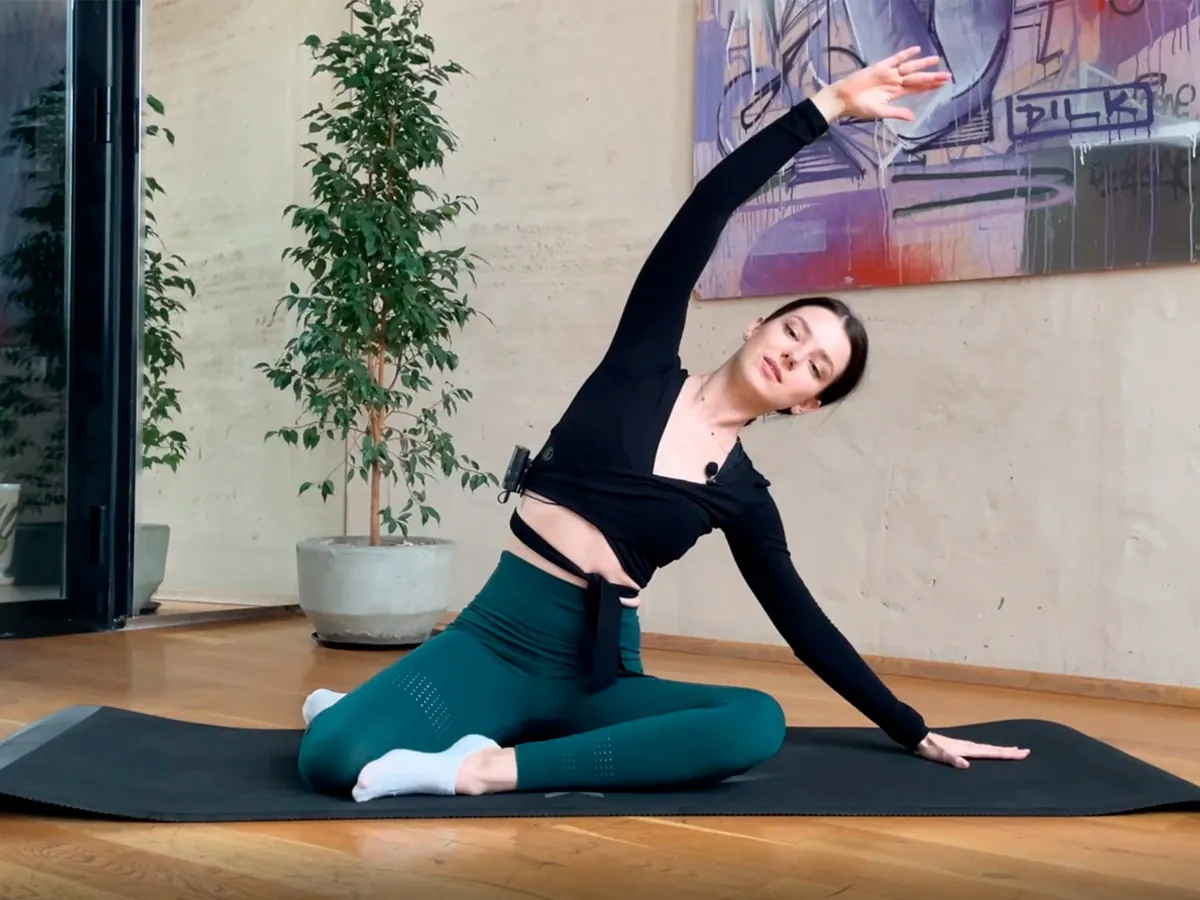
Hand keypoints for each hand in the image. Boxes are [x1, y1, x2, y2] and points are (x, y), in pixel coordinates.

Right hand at [812, 46, 950, 122]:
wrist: (844, 99)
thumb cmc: (859, 108)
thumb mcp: (880, 112)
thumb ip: (897, 113)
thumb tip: (913, 118)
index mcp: (895, 93)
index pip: (917, 88)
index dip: (930, 86)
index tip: (943, 85)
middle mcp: (895, 82)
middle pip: (917, 78)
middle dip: (932, 77)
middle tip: (948, 75)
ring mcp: (888, 74)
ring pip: (909, 68)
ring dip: (923, 64)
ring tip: (936, 60)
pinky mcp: (881, 67)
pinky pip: (895, 59)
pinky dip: (905, 55)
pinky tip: (916, 50)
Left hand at [916, 732, 1030, 768]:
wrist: (920, 737)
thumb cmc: (930, 748)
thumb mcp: (940, 756)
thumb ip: (952, 760)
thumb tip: (966, 765)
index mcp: (968, 749)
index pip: (992, 752)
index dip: (1007, 754)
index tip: (1022, 753)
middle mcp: (970, 746)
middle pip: (994, 749)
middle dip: (1010, 751)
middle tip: (1026, 751)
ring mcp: (966, 745)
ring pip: (989, 748)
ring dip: (1002, 749)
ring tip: (1014, 750)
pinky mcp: (962, 747)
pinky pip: (981, 749)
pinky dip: (991, 750)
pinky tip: (990, 751)